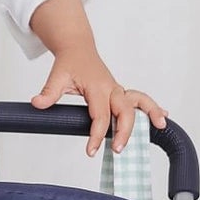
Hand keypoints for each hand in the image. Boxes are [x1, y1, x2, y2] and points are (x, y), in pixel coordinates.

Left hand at [32, 52, 167, 156]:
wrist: (78, 49)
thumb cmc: (70, 63)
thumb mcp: (56, 76)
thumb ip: (49, 92)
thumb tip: (37, 103)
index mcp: (97, 86)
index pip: (100, 114)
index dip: (96, 134)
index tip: (90, 150)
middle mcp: (111, 88)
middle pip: (124, 111)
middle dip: (123, 131)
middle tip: (117, 149)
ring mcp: (118, 90)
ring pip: (138, 103)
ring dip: (150, 114)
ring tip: (160, 127)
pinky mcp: (121, 93)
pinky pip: (139, 100)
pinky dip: (152, 109)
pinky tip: (162, 119)